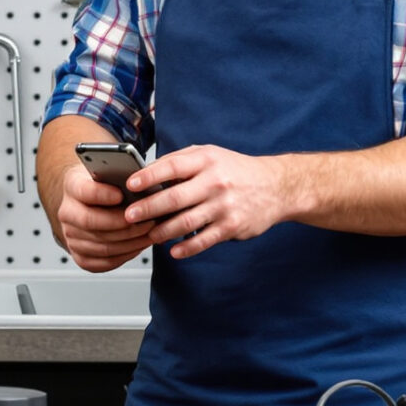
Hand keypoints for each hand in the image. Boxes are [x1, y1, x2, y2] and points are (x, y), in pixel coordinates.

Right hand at [55, 164, 154, 273]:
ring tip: (149, 233)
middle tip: (145, 220)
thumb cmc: (105, 185)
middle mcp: (67, 213)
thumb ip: (120, 176)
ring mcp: (71, 237)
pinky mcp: (80, 256)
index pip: (84, 191)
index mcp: (72, 186)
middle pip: (91, 222)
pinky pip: (105, 261)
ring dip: (130, 242)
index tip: (121, 195)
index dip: (102, 194)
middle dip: (122, 224)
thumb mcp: (109, 171)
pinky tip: (139, 245)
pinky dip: (125, 255)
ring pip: (102, 245)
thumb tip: (141, 185)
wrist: (89, 202)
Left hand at [121, 146, 293, 259]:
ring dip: (163, 231)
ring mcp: (224, 205)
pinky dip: (186, 248)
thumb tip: (145, 172)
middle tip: (129, 216)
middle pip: (175, 197)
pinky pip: (204, 240)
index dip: (149, 176)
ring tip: (149, 234)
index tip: (130, 185)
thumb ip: (180, 161)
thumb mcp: (210, 155)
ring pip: (186, 222)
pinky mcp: (232, 226)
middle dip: (148, 208)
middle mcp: (215, 181)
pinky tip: (174, 250)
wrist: (276, 186)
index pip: (172, 166)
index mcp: (206, 160)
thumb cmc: (235, 170)